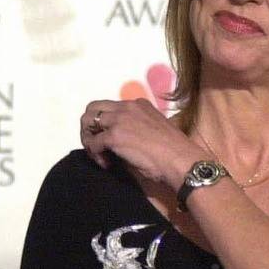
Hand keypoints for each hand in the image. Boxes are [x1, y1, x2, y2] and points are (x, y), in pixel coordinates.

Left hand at [81, 99, 206, 191]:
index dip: (105, 124)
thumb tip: (117, 141)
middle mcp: (127, 107)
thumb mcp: (152, 129)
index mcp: (138, 105)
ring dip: (88, 138)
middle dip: (89, 126)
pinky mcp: (114, 136)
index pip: (110, 107)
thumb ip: (134, 128)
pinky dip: (94, 154)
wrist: (181, 161)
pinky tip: (106, 163)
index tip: (111, 141)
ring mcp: (120, 120)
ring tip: (98, 154)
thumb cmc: (173, 152)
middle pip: (93, 108)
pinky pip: (92, 142)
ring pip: (87, 121)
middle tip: (96, 145)